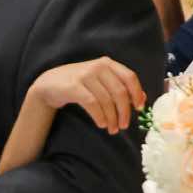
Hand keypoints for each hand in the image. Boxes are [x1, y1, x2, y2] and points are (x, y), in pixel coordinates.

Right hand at [29, 59, 146, 134]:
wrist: (50, 84)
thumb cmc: (80, 84)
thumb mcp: (101, 81)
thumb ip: (120, 87)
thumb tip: (142, 99)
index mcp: (108, 63)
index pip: (129, 77)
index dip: (137, 93)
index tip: (138, 108)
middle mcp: (98, 66)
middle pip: (119, 92)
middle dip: (124, 112)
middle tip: (123, 126)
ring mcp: (85, 75)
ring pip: (106, 100)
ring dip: (112, 118)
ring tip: (112, 129)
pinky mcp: (74, 86)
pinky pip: (92, 104)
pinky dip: (100, 116)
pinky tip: (102, 123)